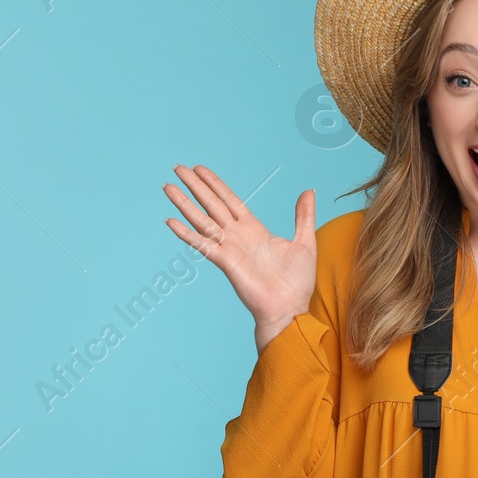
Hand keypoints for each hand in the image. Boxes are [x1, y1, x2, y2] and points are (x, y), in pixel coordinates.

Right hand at [163, 165, 316, 337]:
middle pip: (211, 204)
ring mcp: (229, 248)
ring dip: (184, 203)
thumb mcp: (305, 242)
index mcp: (254, 229)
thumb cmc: (297, 282)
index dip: (215, 184)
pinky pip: (203, 245)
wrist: (290, 309)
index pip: (230, 200)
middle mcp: (237, 236)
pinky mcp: (226, 262)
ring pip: (202, 220)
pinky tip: (170, 221)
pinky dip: (186, 233)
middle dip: (195, 186)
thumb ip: (304, 216)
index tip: (200, 169)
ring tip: (168, 187)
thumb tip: (309, 191)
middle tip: (178, 168)